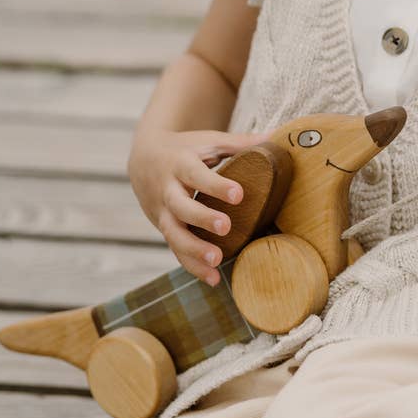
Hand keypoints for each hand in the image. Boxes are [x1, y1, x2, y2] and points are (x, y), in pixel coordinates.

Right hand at [127, 128, 269, 284]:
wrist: (144, 159)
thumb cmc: (185, 149)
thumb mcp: (207, 141)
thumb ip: (238, 142)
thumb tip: (273, 138)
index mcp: (179, 164)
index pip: (197, 175)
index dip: (216, 185)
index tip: (239, 194)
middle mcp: (167, 190)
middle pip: (181, 207)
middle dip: (201, 219)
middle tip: (226, 226)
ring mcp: (163, 212)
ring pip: (173, 234)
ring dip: (194, 250)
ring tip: (217, 261)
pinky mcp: (164, 229)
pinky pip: (176, 250)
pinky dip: (192, 266)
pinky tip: (213, 279)